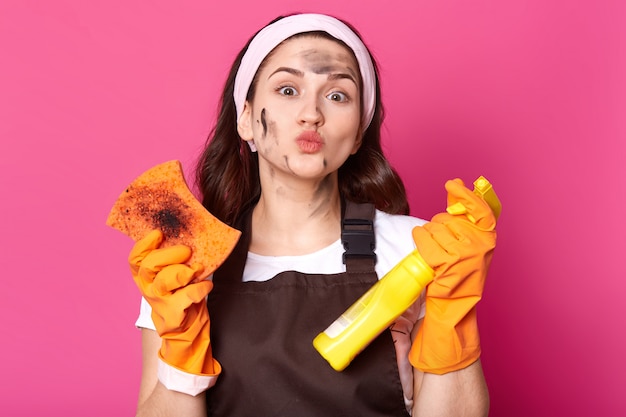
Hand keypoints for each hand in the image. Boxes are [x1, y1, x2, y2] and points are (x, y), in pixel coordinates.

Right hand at [129, 230, 220, 375]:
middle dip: (169, 254)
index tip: (158, 233)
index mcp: (145, 277)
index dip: (144, 244)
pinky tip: (207, 285)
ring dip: (184, 272)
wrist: (186, 331)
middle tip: (186, 250)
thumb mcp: (174, 277)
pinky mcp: (173, 314)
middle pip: (149, 266)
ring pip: (164, 280)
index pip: (135, 258)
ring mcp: (158, 302)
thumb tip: (190, 237)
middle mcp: (148, 288)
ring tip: (198, 269)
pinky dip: (199, 289)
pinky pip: (185, 297)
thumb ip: (175, 260)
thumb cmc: (182, 296)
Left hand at [409, 179, 496, 373]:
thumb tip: (457, 184)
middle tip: (444, 246)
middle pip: (447, 218)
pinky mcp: (447, 262)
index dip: (466, 196)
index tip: (452, 184)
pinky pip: (424, 238)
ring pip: (433, 227)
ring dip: (428, 237)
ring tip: (437, 253)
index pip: (481, 209)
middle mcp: (479, 244)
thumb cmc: (460, 271)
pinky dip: (420, 241)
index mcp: (488, 237)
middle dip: (438, 227)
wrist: (456, 303)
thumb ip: (465, 215)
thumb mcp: (469, 242)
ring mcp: (464, 253)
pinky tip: (426, 252)